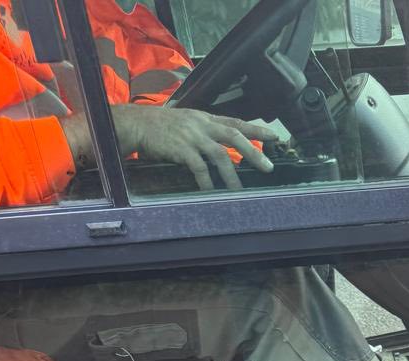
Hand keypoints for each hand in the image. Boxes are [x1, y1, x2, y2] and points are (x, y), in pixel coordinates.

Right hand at [102, 105, 277, 190]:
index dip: (255, 128)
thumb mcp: (185, 124)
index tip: (273, 136)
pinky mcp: (181, 148)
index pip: (235, 121)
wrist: (135, 124)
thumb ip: (203, 133)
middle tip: (268, 167)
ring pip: (221, 155)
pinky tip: (212, 193)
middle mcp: (201, 124)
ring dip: (232, 175)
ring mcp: (192, 136)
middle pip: (234, 136)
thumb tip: (221, 151)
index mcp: (204, 118)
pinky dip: (207, 182)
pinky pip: (200, 168)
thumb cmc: (159, 127)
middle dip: (253, 151)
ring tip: (240, 191)